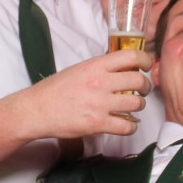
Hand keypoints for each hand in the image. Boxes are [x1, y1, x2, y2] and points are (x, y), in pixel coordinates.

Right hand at [20, 50, 152, 140]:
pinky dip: (131, 127)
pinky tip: (125, 124)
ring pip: (137, 104)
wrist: (36, 109)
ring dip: (139, 106)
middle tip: (142, 90)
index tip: (145, 67)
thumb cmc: (54, 90)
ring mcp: (100, 104)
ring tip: (132, 107)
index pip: (132, 56)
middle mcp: (100, 82)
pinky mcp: (98, 123)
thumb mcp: (78, 69)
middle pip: (139, 80)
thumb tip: (121, 69)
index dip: (145, 61)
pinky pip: (127, 126)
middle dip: (145, 86)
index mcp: (95, 66)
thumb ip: (100, 68)